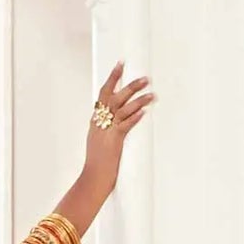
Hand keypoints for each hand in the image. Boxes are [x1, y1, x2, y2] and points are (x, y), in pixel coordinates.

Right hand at [84, 61, 155, 194]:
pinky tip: (144, 111)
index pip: (103, 94)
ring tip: (151, 92)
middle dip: (129, 85)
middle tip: (144, 77)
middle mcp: (99, 123)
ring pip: (121, 109)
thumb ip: (107, 129)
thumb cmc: (97, 164)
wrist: (92, 179)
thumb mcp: (99, 142)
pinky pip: (125, 125)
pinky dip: (134, 117)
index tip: (121, 64)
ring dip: (137, 99)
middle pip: (113, 97)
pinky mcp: (113, 141)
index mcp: (95, 122)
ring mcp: (106, 131)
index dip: (112, 78)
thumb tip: (119, 120)